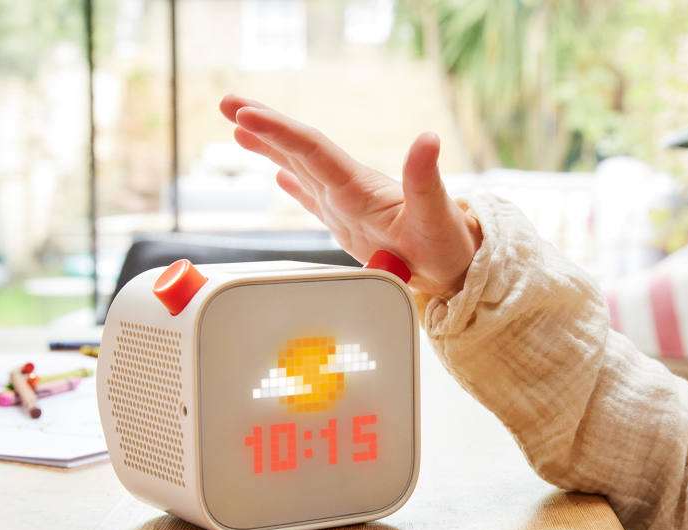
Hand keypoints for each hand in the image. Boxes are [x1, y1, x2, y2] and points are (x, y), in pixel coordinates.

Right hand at [218, 95, 481, 296]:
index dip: (278, 132)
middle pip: (300, 149)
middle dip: (264, 125)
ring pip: (301, 168)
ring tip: (240, 130)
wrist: (458, 266)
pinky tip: (278, 178)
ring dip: (270, 147)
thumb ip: (426, 178)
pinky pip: (313, 199)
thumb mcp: (437, 214)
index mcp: (360, 187)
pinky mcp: (350, 225)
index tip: (246, 116)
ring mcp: (348, 206)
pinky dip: (292, 185)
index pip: (312, 150)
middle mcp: (350, 190)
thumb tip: (428, 139)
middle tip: (228, 105)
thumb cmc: (448, 245)